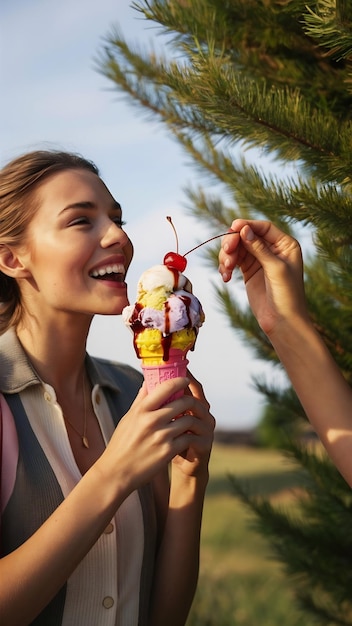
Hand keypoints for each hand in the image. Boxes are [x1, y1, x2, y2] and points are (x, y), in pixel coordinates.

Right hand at [99, 376, 212, 493]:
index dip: (179, 381)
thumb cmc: (121, 444)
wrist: (117, 472)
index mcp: (141, 410)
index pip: (165, 388)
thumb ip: (140, 400)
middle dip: (191, 400)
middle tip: (193, 401)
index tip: (185, 379)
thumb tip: (148, 381)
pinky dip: (190, 436)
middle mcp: (152, 421)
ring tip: (192, 420)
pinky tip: (188, 436)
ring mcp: (161, 436)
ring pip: (188, 420)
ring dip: (192, 419)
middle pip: (182, 402)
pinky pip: (187, 438)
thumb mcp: (128, 418)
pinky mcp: (168, 451)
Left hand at [171, 369, 214, 479]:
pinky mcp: (205, 445)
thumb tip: (146, 381)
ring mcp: (206, 429)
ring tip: (165, 412)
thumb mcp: (164, 419)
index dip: (184, 376)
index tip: (173, 366)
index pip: (192, 385)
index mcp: (195, 404)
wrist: (183, 465)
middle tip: (168, 387)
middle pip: (197, 398)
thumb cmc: (171, 439)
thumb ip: (160, 401)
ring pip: (196, 416)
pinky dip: (182, 435)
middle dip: (182, 393)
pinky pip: (195, 437)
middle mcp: (204, 414)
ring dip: (181, 413)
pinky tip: (170, 434)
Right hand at [218, 219, 307, 335]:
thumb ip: (259, 248)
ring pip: (237, 248)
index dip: (247, 226)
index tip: (233, 227)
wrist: (282, 322)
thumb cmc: (287, 295)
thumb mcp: (275, 268)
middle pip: (246, 236)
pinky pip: (233, 261)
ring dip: (227, 256)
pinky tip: (225, 277)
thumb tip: (244, 229)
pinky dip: (226, 266)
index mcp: (285, 245)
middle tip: (227, 252)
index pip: (263, 228)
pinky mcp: (249, 271)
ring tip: (226, 269)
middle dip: (233, 242)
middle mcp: (272, 249)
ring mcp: (259, 260)